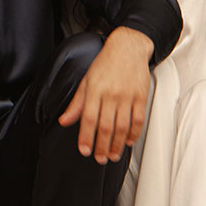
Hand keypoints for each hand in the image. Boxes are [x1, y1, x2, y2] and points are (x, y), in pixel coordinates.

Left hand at [58, 27, 154, 163]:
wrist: (128, 47)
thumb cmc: (106, 63)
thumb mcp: (86, 81)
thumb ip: (76, 103)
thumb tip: (64, 120)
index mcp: (94, 90)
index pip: (88, 119)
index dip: (86, 137)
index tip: (84, 150)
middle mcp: (111, 94)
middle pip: (106, 126)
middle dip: (102, 146)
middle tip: (100, 158)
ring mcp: (127, 96)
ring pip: (122, 126)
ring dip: (118, 144)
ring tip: (113, 155)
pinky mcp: (141, 96)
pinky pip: (138, 119)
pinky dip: (134, 133)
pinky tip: (128, 141)